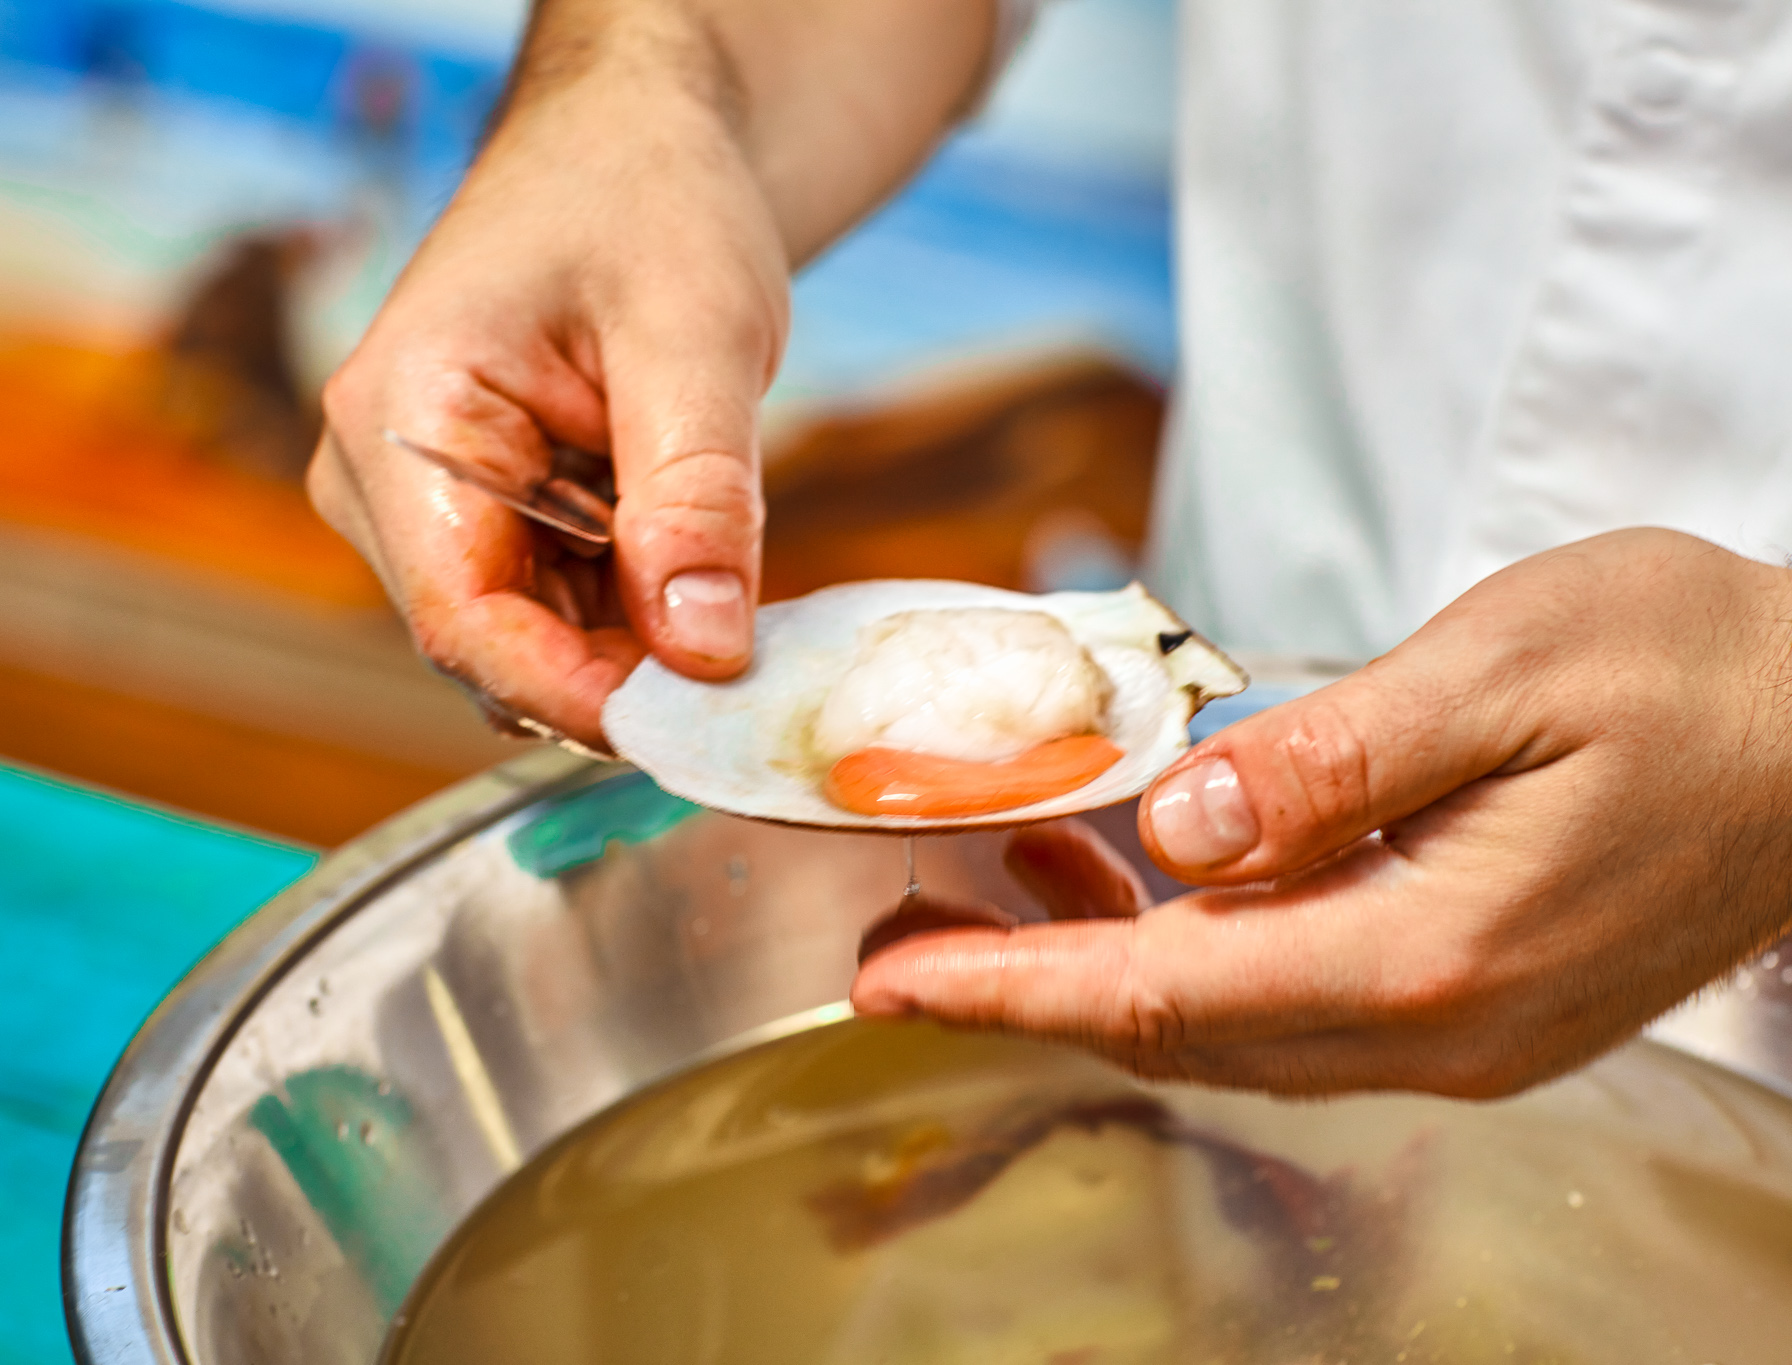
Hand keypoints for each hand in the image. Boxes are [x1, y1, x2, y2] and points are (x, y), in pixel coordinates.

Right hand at [308, 0, 996, 750]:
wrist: (632, 147)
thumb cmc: (647, 198)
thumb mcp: (696, 334)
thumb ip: (696, 495)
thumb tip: (705, 653)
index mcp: (399, 419)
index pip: (462, 619)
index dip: (577, 694)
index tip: (698, 724)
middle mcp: (381, 479)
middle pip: (490, 647)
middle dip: (620, 680)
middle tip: (751, 686)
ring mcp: (425, 508)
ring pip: (528, 643)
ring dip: (635, 653)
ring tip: (741, 616)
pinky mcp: (477, 523)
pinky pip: (552, 614)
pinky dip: (634, 622)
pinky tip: (703, 588)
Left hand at [853, 529, 1791, 1095]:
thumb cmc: (1692, 668)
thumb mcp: (1505, 668)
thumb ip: (1328, 760)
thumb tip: (1170, 828)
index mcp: (1427, 955)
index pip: (1160, 994)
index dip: (1008, 986)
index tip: (890, 981)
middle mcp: (1434, 1026)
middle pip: (1173, 1027)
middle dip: (1025, 985)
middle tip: (901, 940)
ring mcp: (1458, 1027)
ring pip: (1225, 1018)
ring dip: (1098, 961)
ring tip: (993, 879)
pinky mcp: (1471, 995)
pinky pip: (1290, 994)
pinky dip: (1189, 945)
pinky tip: (1142, 870)